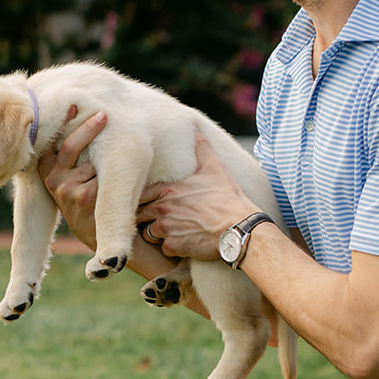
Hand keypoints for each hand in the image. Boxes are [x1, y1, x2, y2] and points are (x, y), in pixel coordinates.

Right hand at [37, 106, 106, 250]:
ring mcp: (67, 188)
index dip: (62, 122)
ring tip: (120, 168)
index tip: (72, 105)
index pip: (52, 142)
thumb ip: (71, 157)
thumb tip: (84, 120)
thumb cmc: (89, 201)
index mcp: (48, 172)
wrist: (100, 237)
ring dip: (108, 161)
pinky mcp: (84, 196)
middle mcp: (53, 180)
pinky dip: (118, 176)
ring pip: (92, 160)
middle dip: (89, 128)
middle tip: (104, 114)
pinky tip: (123, 185)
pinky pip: (103, 173)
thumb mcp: (73, 179)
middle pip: (71, 145)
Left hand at [137, 133, 258, 261]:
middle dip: (146, 218)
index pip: (140, 194)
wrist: (239, 227)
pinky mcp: (173, 246)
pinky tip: (183, 243)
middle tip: (158, 219)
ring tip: (172, 231)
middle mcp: (162, 208)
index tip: (147, 202)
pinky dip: (171, 248)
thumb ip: (201, 149)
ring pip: (148, 234)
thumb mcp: (215, 168)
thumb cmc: (228, 197)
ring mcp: (166, 228)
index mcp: (168, 189)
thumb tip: (196, 129)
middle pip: (139, 215)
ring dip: (156, 234)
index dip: (141, 200)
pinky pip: (163, 249)